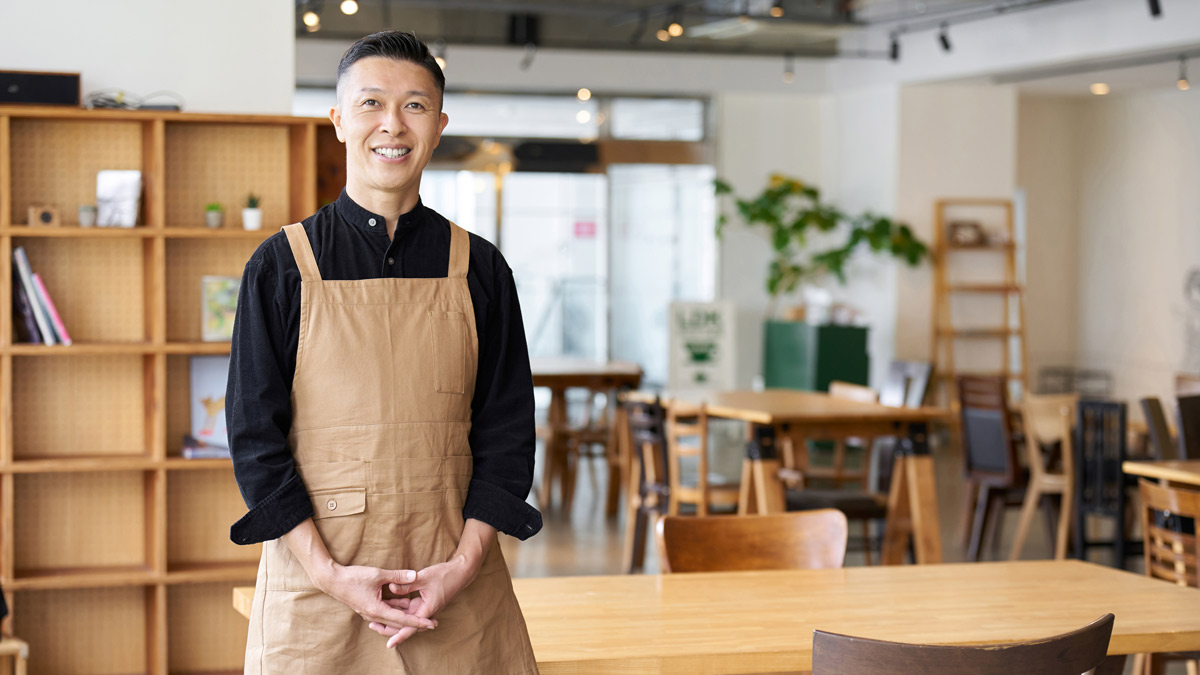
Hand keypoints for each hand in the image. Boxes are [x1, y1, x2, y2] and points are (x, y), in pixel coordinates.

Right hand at [318, 563, 437, 632]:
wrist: (332, 580)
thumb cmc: (353, 577)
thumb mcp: (378, 574)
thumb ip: (397, 576)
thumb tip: (415, 574)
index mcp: (377, 610)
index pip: (402, 619)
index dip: (418, 621)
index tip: (431, 623)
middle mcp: (374, 614)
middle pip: (399, 623)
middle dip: (416, 623)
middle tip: (433, 622)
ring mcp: (370, 612)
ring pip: (392, 618)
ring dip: (406, 615)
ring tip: (422, 613)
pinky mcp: (369, 607)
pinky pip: (386, 611)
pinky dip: (396, 609)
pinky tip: (406, 603)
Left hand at [367, 554, 478, 647]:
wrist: (461, 572)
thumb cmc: (444, 575)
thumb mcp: (423, 578)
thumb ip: (406, 584)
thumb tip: (390, 588)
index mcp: (427, 609)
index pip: (411, 627)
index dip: (399, 635)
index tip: (389, 644)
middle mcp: (426, 612)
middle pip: (406, 625)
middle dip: (390, 627)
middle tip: (373, 626)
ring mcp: (425, 607)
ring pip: (407, 617)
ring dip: (393, 617)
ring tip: (376, 616)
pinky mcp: (424, 602)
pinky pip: (410, 609)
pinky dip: (399, 607)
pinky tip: (389, 602)